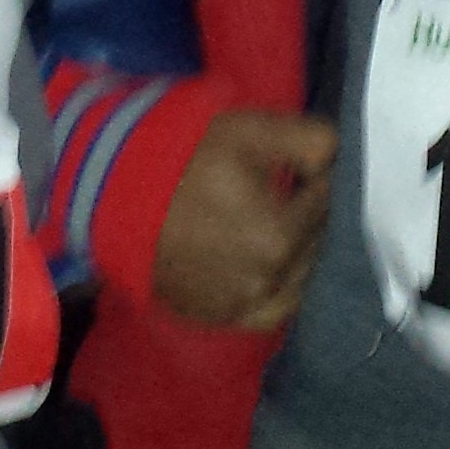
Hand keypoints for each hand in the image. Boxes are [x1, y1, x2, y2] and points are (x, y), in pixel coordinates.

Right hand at [151, 107, 335, 329]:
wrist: (114, 196)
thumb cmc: (183, 159)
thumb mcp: (250, 131)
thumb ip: (311, 140)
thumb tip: (335, 162)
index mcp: (280, 236)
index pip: (324, 202)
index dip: (314, 180)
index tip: (297, 167)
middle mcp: (267, 280)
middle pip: (313, 243)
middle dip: (306, 217)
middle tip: (286, 195)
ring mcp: (242, 305)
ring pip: (297, 280)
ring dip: (297, 255)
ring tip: (276, 228)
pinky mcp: (220, 317)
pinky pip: (269, 312)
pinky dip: (276, 291)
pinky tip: (267, 268)